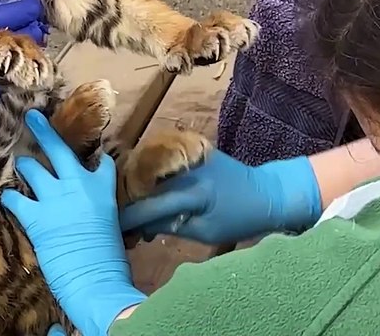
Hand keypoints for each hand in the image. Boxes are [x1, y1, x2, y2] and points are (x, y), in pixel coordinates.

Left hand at [2, 111, 145, 335]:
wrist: (94, 276)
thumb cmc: (110, 259)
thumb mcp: (112, 227)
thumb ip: (100, 213)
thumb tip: (92, 218)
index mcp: (104, 189)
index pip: (103, 163)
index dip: (98, 158)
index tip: (94, 154)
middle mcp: (78, 184)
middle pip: (59, 149)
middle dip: (44, 130)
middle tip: (32, 117)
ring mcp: (54, 197)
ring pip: (32, 168)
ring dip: (24, 166)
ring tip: (18, 163)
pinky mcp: (35, 215)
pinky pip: (14, 199)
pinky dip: (9, 198)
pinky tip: (5, 197)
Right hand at [118, 150, 321, 244]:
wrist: (267, 192)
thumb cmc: (239, 219)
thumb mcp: (205, 233)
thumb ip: (171, 226)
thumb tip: (141, 226)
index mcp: (192, 192)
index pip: (149, 205)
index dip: (128, 217)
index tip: (111, 227)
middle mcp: (186, 166)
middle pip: (144, 182)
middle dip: (128, 200)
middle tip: (120, 217)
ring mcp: (188, 152)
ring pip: (149, 167)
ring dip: (137, 186)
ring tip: (133, 205)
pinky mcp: (192, 147)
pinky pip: (162, 159)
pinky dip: (150, 174)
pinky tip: (147, 189)